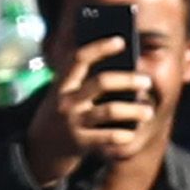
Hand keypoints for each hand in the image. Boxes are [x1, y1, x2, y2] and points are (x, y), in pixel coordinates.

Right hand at [20, 32, 153, 184]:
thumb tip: (120, 67)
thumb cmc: (62, 114)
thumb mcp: (62, 94)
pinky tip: (131, 133)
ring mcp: (73, 122)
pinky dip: (123, 135)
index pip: (79, 59)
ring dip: (134, 110)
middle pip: (101, 82)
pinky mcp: (80, 142)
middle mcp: (66, 101)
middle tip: (146, 81)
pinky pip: (108, 137)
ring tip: (149, 111)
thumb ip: (81, 81)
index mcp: (62, 85)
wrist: (41, 148)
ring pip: (109, 111)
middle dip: (128, 80)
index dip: (99, 47)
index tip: (120, 41)